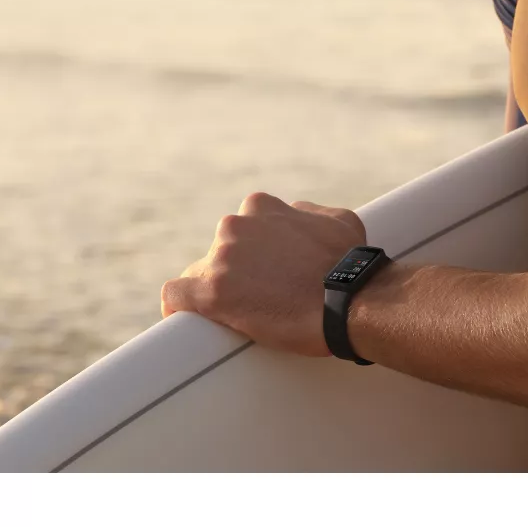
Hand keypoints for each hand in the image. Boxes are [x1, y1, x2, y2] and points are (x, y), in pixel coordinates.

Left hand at [161, 192, 365, 356]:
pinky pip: (176, 296)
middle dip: (237, 273)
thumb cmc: (351, 262)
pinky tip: (186, 319)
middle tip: (262, 298)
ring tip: (243, 317)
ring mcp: (220, 260)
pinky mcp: (210, 294)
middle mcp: (234, 227)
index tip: (263, 272)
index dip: (252, 254)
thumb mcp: (336, 219)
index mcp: (260, 207)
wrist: (351, 299)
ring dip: (218, 292)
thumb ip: (307, 212)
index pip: (241, 228)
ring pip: (201, 275)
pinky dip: (178, 307)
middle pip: (221, 252)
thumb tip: (294, 214)